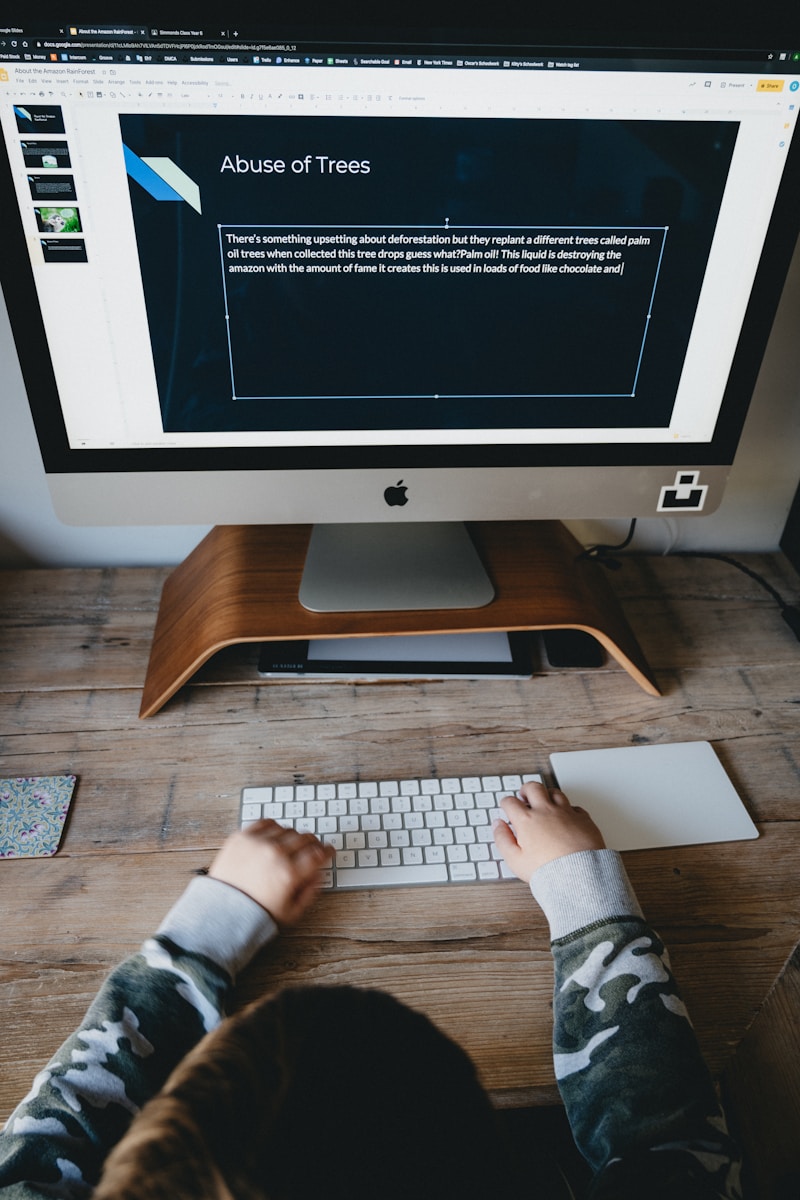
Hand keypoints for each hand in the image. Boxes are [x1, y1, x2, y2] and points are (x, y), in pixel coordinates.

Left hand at [209, 820, 333, 925]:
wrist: (221, 911)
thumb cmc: (253, 914)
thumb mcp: (290, 912)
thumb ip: (309, 892)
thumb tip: (318, 875)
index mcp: (290, 873)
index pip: (319, 853)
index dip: (327, 851)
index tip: (328, 851)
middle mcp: (276, 854)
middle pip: (305, 838)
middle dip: (313, 843)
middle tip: (313, 847)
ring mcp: (258, 843)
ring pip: (287, 829)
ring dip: (293, 836)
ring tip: (291, 844)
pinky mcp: (242, 837)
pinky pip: (265, 822)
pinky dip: (274, 827)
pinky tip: (275, 835)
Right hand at [493, 781, 604, 882]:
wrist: (579, 874)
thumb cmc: (548, 870)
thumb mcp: (515, 860)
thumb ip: (502, 839)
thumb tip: (498, 825)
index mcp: (527, 820)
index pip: (511, 802)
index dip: (506, 803)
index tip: (507, 806)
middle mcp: (546, 811)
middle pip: (534, 788)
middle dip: (526, 789)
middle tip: (524, 795)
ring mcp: (566, 813)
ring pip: (555, 792)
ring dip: (548, 795)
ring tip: (545, 802)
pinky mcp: (583, 819)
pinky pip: (575, 806)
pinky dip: (568, 809)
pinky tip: (567, 816)